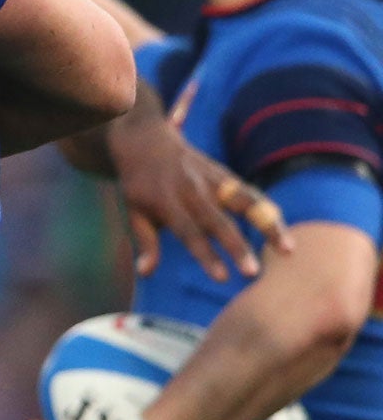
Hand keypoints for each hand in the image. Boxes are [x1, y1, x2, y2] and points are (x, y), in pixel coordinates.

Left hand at [107, 101, 288, 281]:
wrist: (147, 141)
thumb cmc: (139, 185)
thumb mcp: (133, 210)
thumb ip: (145, 241)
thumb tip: (145, 272)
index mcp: (166, 201)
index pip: (188, 232)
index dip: (206, 255)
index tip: (222, 278)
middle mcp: (192, 190)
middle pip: (219, 221)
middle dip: (237, 247)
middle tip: (253, 272)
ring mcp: (211, 179)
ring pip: (245, 202)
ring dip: (268, 224)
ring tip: (287, 249)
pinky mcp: (225, 175)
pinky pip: (251, 194)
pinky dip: (268, 211)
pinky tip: (283, 232)